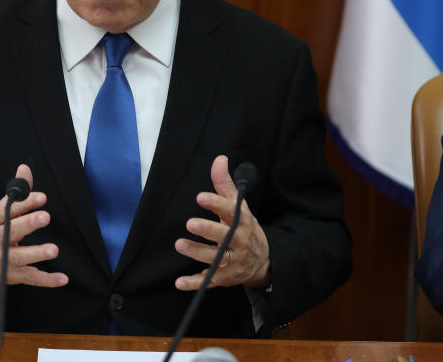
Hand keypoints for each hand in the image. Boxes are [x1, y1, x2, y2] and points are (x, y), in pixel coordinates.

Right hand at [0, 164, 68, 287]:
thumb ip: (17, 192)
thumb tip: (25, 169)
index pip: (7, 210)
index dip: (24, 203)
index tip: (41, 197)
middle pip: (11, 232)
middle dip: (28, 224)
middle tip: (44, 217)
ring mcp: (2, 260)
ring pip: (19, 257)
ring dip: (37, 254)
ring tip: (53, 250)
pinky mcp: (11, 276)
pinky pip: (30, 278)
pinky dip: (47, 280)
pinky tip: (62, 278)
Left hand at [174, 155, 270, 290]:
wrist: (263, 260)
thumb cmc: (244, 227)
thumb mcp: (238, 206)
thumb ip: (225, 183)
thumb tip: (219, 159)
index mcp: (241, 221)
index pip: (230, 210)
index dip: (216, 203)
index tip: (201, 197)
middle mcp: (238, 241)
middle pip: (225, 236)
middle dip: (208, 230)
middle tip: (190, 223)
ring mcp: (232, 261)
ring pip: (216, 258)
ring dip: (197, 252)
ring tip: (180, 244)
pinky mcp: (224, 277)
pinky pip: (209, 281)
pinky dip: (194, 283)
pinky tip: (179, 282)